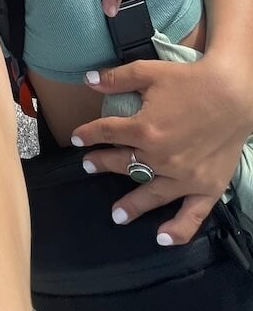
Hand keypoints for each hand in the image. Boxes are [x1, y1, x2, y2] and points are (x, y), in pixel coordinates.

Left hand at [71, 57, 251, 243]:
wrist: (234, 92)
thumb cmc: (190, 80)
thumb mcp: (149, 72)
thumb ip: (116, 78)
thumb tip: (86, 80)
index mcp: (144, 129)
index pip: (107, 132)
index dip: (88, 134)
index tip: (76, 138)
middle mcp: (160, 158)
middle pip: (124, 163)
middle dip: (102, 163)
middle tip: (88, 166)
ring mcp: (184, 177)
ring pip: (150, 194)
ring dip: (131, 205)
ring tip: (116, 215)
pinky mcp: (207, 187)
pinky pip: (192, 215)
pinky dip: (177, 230)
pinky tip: (162, 239)